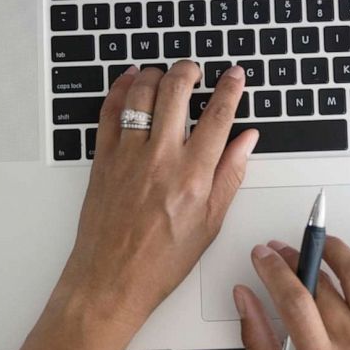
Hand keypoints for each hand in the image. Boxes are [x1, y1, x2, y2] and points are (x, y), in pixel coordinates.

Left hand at [55, 62, 258, 332]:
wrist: (111, 280)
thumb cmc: (160, 261)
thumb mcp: (210, 224)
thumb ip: (230, 175)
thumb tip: (247, 140)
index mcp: (193, 175)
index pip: (218, 116)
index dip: (230, 88)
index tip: (235, 74)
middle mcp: (160, 158)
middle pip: (176, 91)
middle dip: (189, 70)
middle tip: (196, 69)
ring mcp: (127, 155)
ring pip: (142, 93)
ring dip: (156, 74)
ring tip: (166, 74)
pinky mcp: (103, 158)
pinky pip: (110, 111)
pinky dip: (121, 88)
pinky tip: (132, 80)